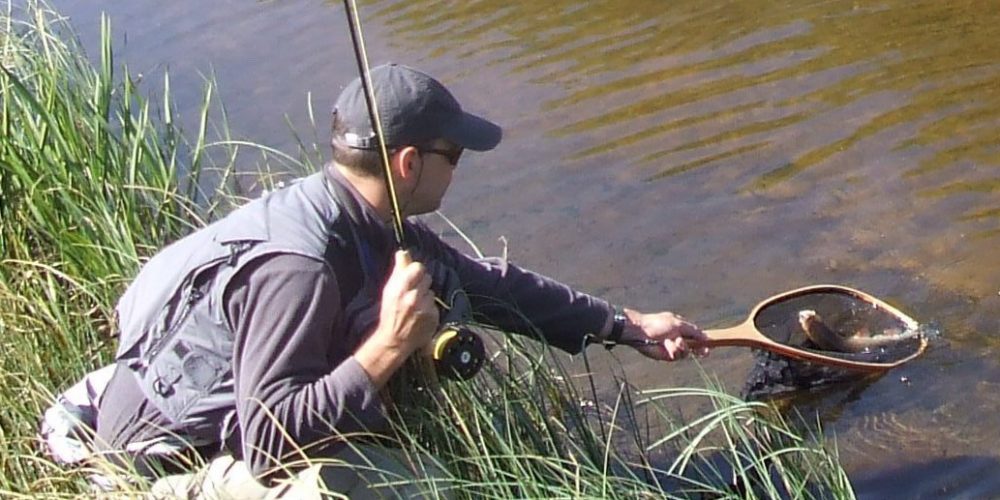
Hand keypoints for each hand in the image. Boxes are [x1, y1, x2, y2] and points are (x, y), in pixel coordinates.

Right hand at [354, 251, 438, 387]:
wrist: (395, 340)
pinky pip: (434, 305)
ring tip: (415, 307)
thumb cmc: (390, 313)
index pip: (418, 267)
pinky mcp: (433, 316)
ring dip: (425, 297)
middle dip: (421, 283)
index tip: (412, 277)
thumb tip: (403, 252)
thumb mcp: (389, 290)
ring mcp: (425, 307)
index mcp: (401, 288)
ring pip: (431, 292)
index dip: (416, 271)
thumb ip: (398, 271)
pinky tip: (420, 315)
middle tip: (412, 294)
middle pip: (427, 278)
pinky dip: (429, 309)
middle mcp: (414, 297)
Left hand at [619, 309, 709, 361]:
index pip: (696, 335)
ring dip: (682, 347)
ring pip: (687, 352)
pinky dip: (674, 351)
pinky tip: (667, 345)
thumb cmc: (658, 324)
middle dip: (699, 349)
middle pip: (694, 346)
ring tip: (673, 341)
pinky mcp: (667, 356)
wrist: (641, 332)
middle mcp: (678, 338)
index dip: (703, 341)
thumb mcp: (678, 324)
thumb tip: (706, 337)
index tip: (710, 345)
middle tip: (703, 352)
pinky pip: (677, 356)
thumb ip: (693, 330)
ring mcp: (673, 348)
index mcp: (681, 328)